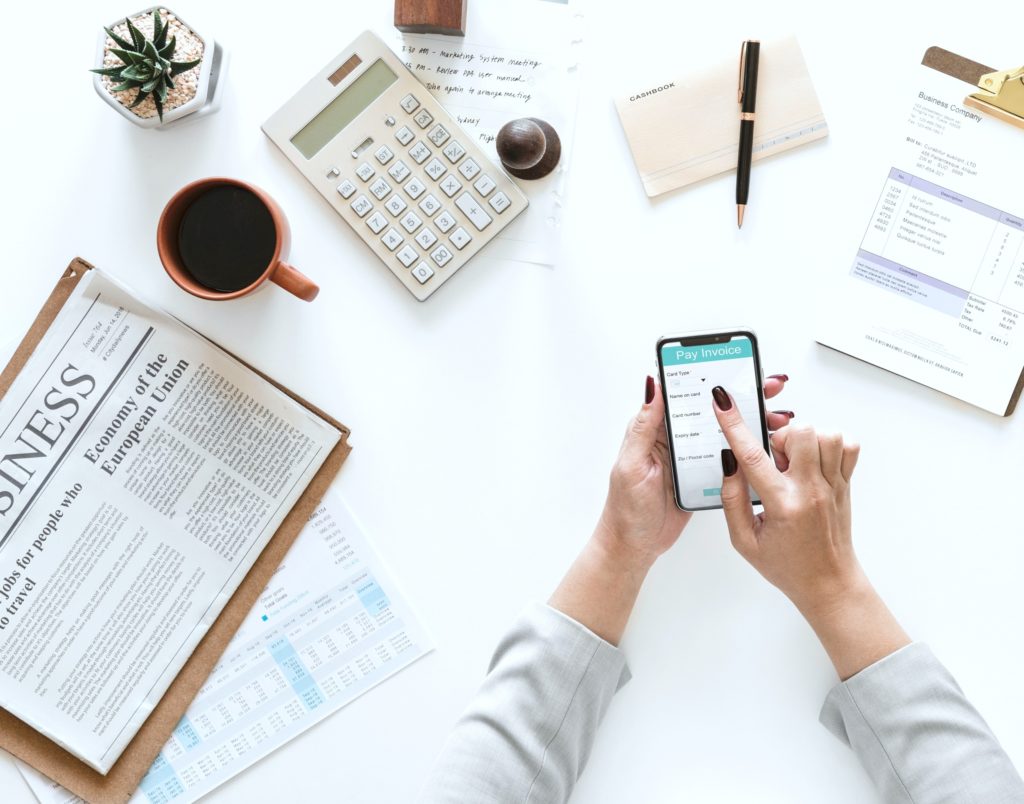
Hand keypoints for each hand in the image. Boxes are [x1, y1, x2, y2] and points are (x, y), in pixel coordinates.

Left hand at [550, 374, 790, 644]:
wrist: (634, 547)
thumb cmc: (626, 509)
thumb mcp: (632, 464)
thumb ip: (644, 426)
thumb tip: (653, 384)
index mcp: (655, 429)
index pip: (685, 393)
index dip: (711, 377)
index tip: (738, 368)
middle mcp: (675, 439)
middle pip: (712, 410)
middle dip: (743, 397)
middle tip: (772, 389)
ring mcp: (691, 458)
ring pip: (725, 432)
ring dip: (752, 423)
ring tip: (779, 418)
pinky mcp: (703, 477)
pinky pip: (729, 458)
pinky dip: (749, 451)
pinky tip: (769, 447)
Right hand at [712, 388, 909, 678]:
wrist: (828, 583)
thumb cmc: (786, 565)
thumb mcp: (744, 541)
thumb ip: (732, 500)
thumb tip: (728, 463)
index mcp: (782, 506)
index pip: (753, 457)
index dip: (734, 425)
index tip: (723, 402)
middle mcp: (812, 491)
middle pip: (800, 433)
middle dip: (779, 436)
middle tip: (773, 459)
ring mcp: (833, 485)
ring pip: (826, 434)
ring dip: (804, 439)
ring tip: (794, 462)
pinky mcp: (846, 483)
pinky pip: (847, 445)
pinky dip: (830, 443)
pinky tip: (814, 461)